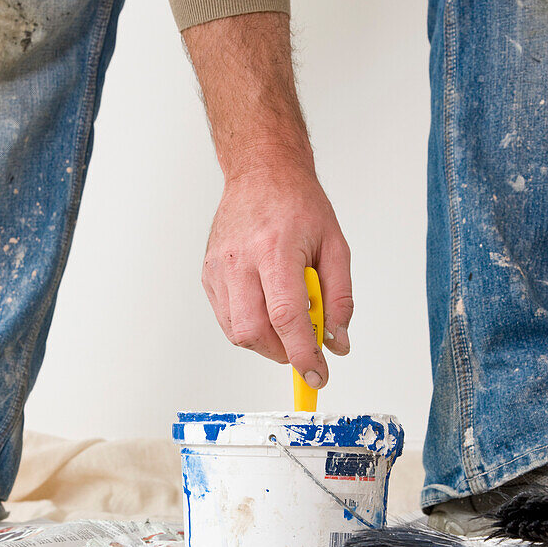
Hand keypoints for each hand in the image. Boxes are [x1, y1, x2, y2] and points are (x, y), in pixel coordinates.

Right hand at [202, 157, 351, 387]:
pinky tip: (265, 306)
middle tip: (301, 348)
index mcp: (275, 250)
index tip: (317, 374)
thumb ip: (339, 298)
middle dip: (281, 352)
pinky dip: (248, 324)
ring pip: (236, 331)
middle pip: (253, 332)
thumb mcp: (335, 246)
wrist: (261, 172)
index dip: (303, 354)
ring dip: (265, 341)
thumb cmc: (298, 204)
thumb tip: (337, 342)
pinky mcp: (208, 273)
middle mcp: (240, 260)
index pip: (286, 317)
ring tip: (284, 321)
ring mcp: (218, 268)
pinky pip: (226, 317)